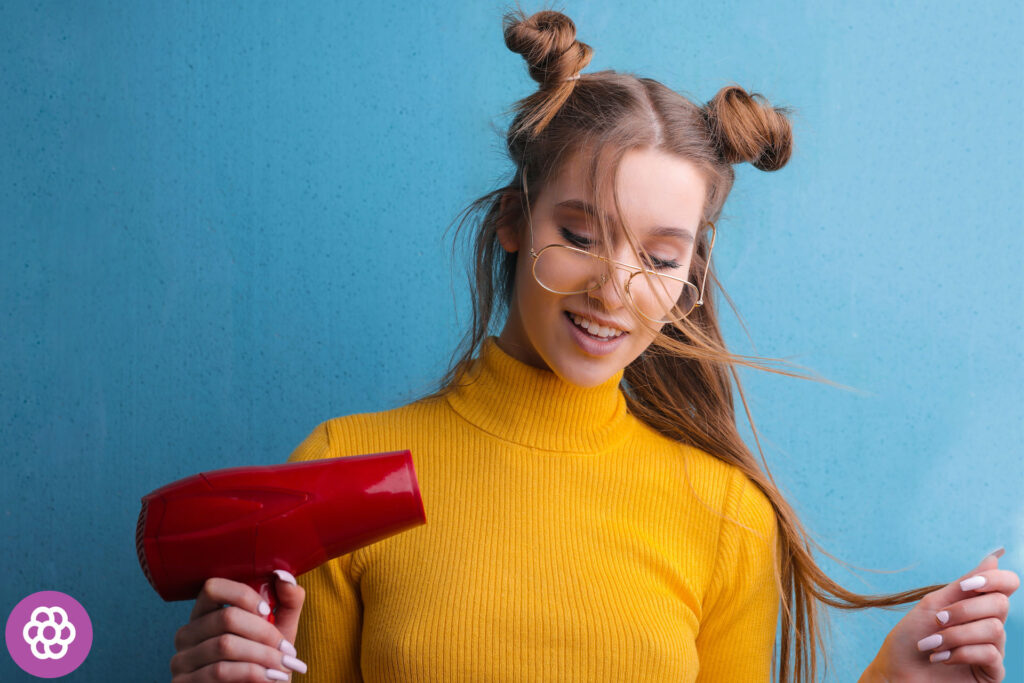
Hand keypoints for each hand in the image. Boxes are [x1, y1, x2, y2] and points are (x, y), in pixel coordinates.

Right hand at [170, 570, 307, 681]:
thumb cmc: (265, 662)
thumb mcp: (280, 630)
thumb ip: (287, 602)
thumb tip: (285, 576)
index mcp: (206, 614)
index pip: (213, 588)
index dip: (243, 595)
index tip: (267, 610)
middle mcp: (187, 633)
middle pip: (225, 618)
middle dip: (264, 633)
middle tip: (287, 650)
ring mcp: (181, 660)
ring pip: (225, 645)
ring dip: (263, 656)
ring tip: (283, 667)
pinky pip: (219, 671)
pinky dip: (252, 673)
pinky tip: (269, 679)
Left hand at [863, 548, 1018, 682]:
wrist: (895, 675)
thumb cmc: (909, 640)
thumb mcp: (932, 606)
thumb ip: (963, 585)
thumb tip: (994, 557)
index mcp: (975, 607)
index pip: (1006, 585)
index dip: (994, 579)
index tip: (966, 585)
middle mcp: (988, 626)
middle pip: (1001, 604)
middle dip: (964, 610)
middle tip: (937, 619)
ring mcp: (992, 651)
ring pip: (994, 629)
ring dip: (956, 634)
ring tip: (932, 644)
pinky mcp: (991, 674)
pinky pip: (990, 654)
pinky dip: (960, 652)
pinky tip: (940, 658)